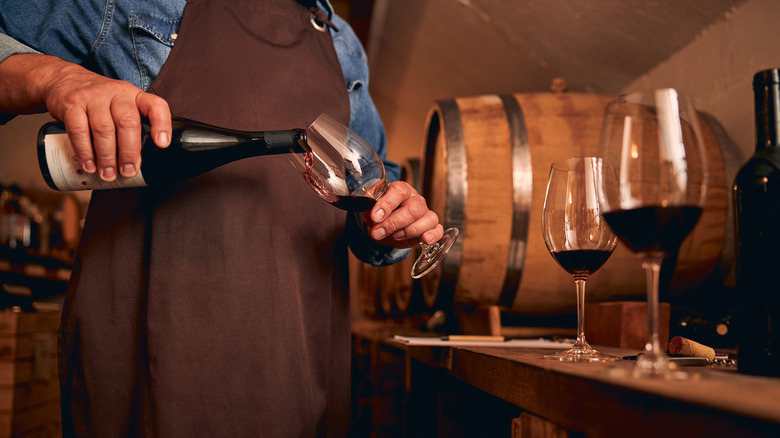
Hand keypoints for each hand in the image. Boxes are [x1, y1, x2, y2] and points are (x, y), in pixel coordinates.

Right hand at [1, 54, 171, 180]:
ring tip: (109, 173)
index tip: (162, 144)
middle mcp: (116, 93)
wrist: (65, 80)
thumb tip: (141, 162)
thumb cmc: (101, 100)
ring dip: (107, 156)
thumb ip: (134, 126)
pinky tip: (89, 165)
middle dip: (129, 152)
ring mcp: (93, 97)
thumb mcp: (123, 105)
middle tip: (129, 171)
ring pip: (104, 129)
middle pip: (128, 122)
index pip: (155, 105)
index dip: (162, 124)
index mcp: (135, 96)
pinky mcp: (71, 104)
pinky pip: (79, 130)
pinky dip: (85, 151)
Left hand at [366, 181, 443, 248]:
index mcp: (400, 189)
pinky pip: (438, 229)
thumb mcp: (369, 209)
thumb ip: (368, 208)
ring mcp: (425, 212)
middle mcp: (415, 199)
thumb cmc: (379, 215)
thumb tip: (371, 213)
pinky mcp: (430, 226)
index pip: (399, 191)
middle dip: (393, 224)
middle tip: (378, 232)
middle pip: (413, 209)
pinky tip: (425, 239)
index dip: (387, 204)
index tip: (375, 217)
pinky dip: (433, 235)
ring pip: (427, 219)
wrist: (384, 227)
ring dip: (408, 231)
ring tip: (395, 235)